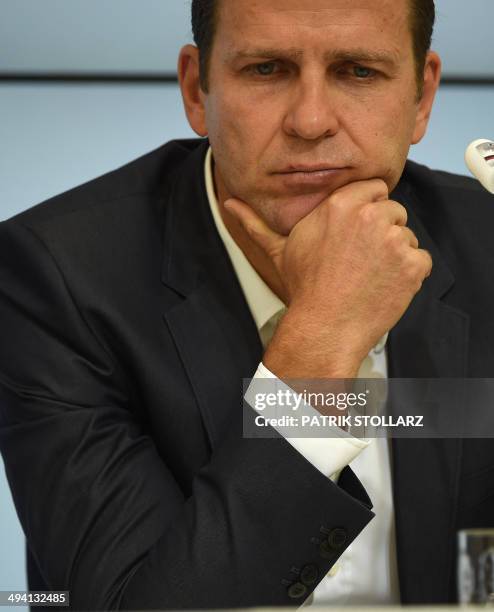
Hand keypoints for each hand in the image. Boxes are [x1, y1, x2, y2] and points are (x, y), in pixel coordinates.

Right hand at [225, 179, 431, 377]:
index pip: (374, 189)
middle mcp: (370, 216)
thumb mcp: (280, 250)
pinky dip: (409, 275)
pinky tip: (384, 286)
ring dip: (395, 254)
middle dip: (382, 232)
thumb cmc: (304, 289)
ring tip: (369, 276)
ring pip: (407, 236)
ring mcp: (394, 240)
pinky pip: (421, 261)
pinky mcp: (412, 264)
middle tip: (362, 260)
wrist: (325, 327)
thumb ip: (256, 223)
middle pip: (393, 211)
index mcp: (341, 205)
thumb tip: (228, 203)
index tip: (358, 233)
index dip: (368, 210)